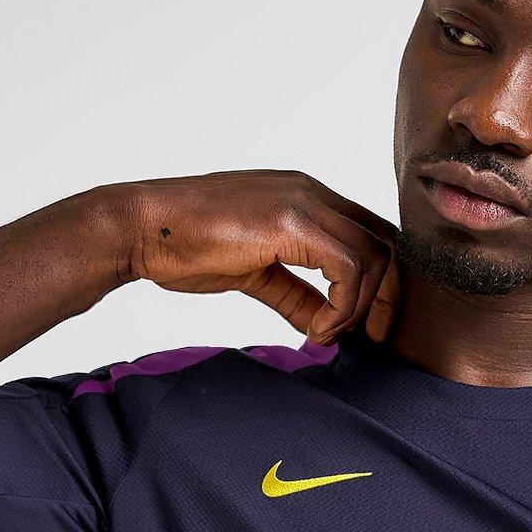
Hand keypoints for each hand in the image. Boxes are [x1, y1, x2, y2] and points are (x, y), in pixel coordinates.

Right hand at [124, 170, 402, 345]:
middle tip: (373, 338)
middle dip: (389, 296)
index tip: (370, 327)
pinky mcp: (290, 222)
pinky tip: (317, 330)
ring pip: (373, 254)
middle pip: (385, 241)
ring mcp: (302, 203)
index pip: (370, 234)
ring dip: (361, 307)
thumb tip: (324, 325)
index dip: (383, 283)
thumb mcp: (254, 274)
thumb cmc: (185, 246)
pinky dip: (343, 307)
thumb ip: (296, 295)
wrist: (142, 228)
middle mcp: (311, 193)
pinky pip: (348, 266)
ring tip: (327, 336)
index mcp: (305, 199)